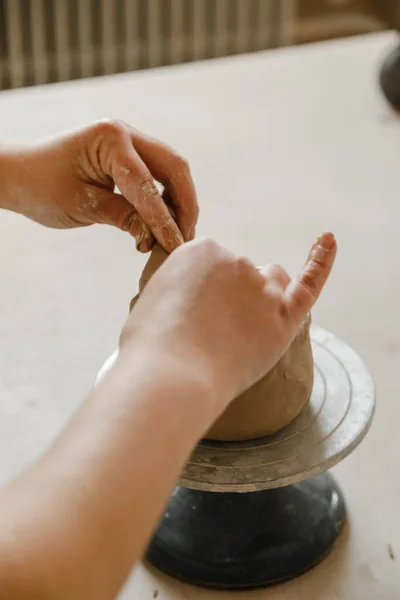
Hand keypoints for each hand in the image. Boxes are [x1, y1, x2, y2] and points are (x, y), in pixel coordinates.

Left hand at [3, 120, 197, 251]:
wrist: (18, 173)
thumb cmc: (41, 187)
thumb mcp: (81, 206)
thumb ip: (122, 217)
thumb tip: (156, 238)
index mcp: (111, 140)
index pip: (148, 186)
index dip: (164, 220)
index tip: (175, 248)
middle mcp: (125, 133)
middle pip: (174, 169)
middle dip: (184, 206)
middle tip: (184, 240)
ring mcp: (129, 140)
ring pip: (172, 171)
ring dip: (179, 203)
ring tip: (177, 235)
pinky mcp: (129, 153)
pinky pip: (158, 175)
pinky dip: (165, 199)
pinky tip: (164, 223)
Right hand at [120, 233, 336, 414]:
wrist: (169, 375)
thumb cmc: (150, 349)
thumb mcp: (151, 303)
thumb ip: (177, 291)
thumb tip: (188, 301)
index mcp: (199, 252)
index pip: (212, 267)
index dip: (203, 295)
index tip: (189, 319)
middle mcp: (234, 261)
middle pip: (244, 273)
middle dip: (232, 296)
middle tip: (210, 333)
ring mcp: (261, 287)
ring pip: (273, 283)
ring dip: (263, 298)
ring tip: (238, 332)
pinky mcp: (283, 316)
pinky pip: (310, 282)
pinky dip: (321, 259)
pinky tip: (329, 240)